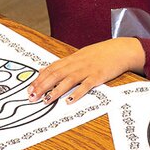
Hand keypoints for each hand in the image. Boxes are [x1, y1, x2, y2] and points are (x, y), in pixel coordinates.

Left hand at [29, 38, 144, 103]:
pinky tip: (70, 100)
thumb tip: (43, 69)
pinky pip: (86, 85)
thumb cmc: (100, 54)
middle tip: (32, 96)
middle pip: (56, 75)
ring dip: (55, 91)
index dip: (39, 79)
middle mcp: (77, 64)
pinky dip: (77, 93)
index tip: (29, 88)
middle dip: (42, 86)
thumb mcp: (78, 55)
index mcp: (71, 59)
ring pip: (68, 80)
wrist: (120, 50)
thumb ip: (61, 64)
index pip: (51, 69)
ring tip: (46, 100)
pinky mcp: (98, 76)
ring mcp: (87, 70)